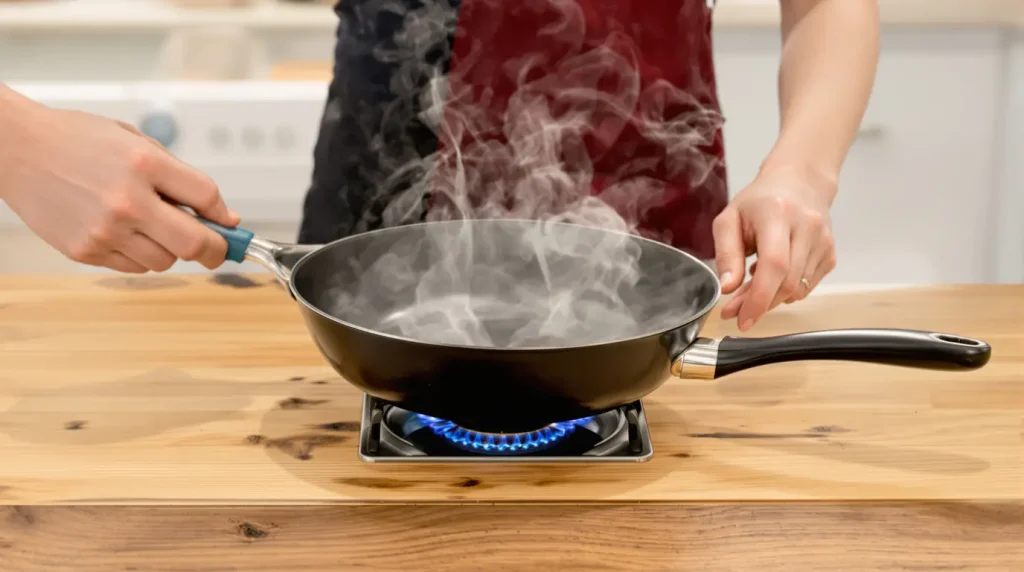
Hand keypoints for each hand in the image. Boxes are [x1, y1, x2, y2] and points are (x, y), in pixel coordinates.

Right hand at [1, 99, 238, 271]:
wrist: (17, 150)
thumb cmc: (78, 141)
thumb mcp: (136, 142)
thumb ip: (180, 177)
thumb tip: (221, 215)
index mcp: (144, 164)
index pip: (207, 198)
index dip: (224, 216)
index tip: (229, 224)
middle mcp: (127, 201)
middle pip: (194, 244)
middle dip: (216, 250)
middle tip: (219, 249)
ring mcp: (105, 231)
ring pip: (165, 261)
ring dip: (171, 249)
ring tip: (153, 226)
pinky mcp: (85, 251)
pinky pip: (134, 267)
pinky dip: (140, 255)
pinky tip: (125, 232)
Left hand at [712, 165, 836, 330]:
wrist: (799, 182)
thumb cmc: (759, 201)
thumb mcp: (730, 219)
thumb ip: (726, 254)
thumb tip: (727, 287)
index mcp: (778, 214)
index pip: (774, 265)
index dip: (759, 298)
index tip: (743, 319)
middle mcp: (807, 227)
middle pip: (787, 283)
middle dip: (759, 303)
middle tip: (736, 308)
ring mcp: (823, 242)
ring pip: (797, 289)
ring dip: (770, 298)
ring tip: (752, 283)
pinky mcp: (830, 254)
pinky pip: (806, 286)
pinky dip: (785, 290)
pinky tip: (774, 273)